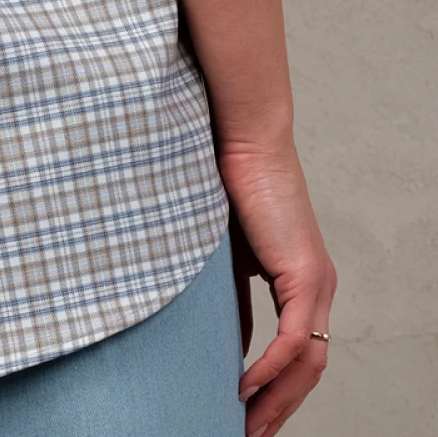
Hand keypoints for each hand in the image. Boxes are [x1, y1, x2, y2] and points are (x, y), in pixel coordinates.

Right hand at [218, 135, 335, 435]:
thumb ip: (234, 296)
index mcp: (304, 279)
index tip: (250, 413)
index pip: (301, 352)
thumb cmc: (230, 183)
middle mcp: (319, 286)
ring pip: (307, 363)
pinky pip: (292, 341)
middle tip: (250, 434)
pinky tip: (243, 387)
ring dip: (277, 400)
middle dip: (280, 407)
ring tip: (247, 425)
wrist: (242, 140)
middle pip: (310, 368)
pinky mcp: (304, 275)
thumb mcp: (229, 254)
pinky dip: (269, 369)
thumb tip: (228, 341)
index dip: (279, 389)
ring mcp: (316, 282)